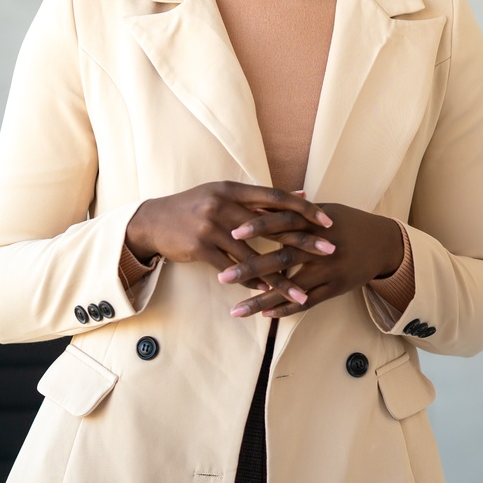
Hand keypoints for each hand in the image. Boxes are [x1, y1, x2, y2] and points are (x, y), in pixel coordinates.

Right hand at [125, 183, 334, 302]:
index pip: (275, 197)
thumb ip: (261, 197)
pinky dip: (251, 282)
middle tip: (329, 250)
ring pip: (253, 255)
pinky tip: (267, 293)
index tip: (327, 220)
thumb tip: (300, 192)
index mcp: (233, 189)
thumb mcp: (225, 193)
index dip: (303, 208)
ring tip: (300, 290)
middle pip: (271, 225)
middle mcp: (223, 205)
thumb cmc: (195, 207)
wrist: (153, 221)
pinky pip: (232, 269)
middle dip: (303, 239)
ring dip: (280, 276)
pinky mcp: (200, 248)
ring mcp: (211, 227)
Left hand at [223, 199, 404, 318]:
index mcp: (316, 222)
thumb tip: (256, 206)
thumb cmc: (348, 223)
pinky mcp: (336, 287)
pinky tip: (265, 316)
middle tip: (222, 277)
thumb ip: (293, 211)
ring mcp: (329, 269)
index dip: (258, 226)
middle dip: (250, 268)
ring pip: (291, 286)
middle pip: (281, 257)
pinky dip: (286, 308)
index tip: (231, 232)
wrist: (384, 243)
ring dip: (262, 300)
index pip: (282, 221)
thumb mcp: (324, 211)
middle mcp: (321, 246)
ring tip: (236, 310)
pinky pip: (308, 302)